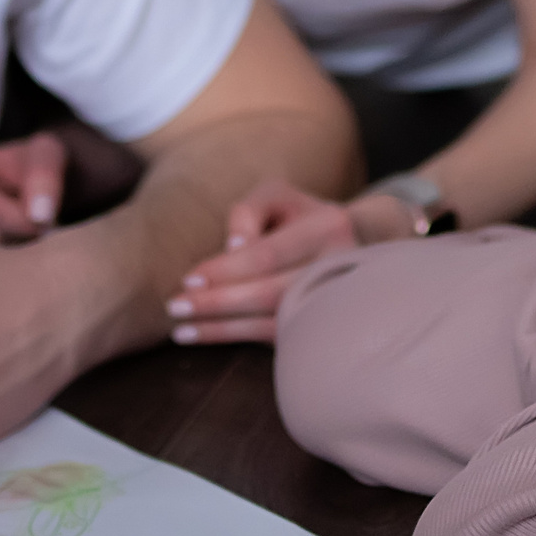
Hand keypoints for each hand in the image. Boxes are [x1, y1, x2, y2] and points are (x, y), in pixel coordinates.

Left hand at [162, 179, 410, 344]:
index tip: (188, 278)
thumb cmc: (303, 216)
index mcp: (329, 227)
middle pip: (271, 293)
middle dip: (218, 303)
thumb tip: (232, 249)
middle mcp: (338, 267)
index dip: (226, 268)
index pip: (269, 253)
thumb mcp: (279, 196)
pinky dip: (239, 338)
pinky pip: (278, 338)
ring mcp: (335, 302)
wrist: (360, 244)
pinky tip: (206, 336)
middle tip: (175, 306)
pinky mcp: (325, 326)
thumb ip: (249, 211)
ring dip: (222, 328)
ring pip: (274, 322)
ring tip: (180, 331)